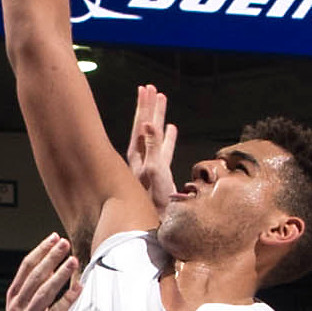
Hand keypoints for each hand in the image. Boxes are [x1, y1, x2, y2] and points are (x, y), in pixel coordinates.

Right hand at [0, 236, 79, 310]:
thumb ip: (30, 303)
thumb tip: (42, 284)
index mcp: (13, 303)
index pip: (25, 271)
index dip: (39, 253)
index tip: (52, 239)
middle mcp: (17, 310)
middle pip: (34, 277)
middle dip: (50, 258)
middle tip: (65, 243)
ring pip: (43, 293)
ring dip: (59, 275)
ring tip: (73, 260)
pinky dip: (66, 300)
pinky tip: (78, 288)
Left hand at [123, 81, 180, 209]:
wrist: (155, 222)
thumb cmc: (154, 199)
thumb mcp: (153, 170)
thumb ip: (151, 146)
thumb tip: (147, 122)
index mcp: (139, 154)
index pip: (142, 124)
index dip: (145, 106)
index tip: (146, 88)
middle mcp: (142, 157)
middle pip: (146, 125)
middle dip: (149, 106)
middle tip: (151, 88)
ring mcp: (151, 163)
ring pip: (156, 134)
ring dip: (159, 117)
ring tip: (162, 100)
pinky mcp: (160, 173)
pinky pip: (165, 149)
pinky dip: (168, 137)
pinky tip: (173, 129)